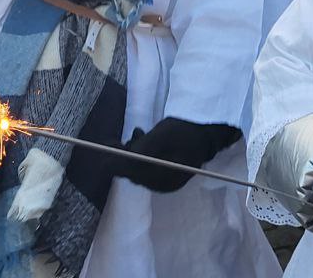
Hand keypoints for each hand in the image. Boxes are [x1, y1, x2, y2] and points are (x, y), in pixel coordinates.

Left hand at [111, 117, 239, 192]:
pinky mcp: (167, 172)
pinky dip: (141, 152)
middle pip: (134, 174)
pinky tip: (142, 137)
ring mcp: (167, 180)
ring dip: (132, 152)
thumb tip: (113, 160)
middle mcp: (165, 185)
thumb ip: (138, 149)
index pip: (132, 175)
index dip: (115, 162)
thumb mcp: (160, 136)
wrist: (206, 128)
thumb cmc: (184, 130)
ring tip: (136, 133)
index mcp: (164, 179)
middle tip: (113, 140)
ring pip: (139, 168)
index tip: (105, 147)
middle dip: (122, 156)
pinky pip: (147, 166)